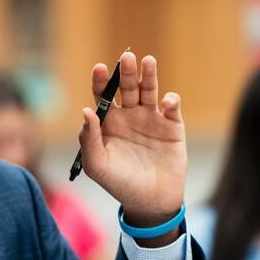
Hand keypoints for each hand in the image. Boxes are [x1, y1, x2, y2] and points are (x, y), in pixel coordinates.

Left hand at [79, 52, 185, 226]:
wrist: (150, 202)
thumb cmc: (119, 183)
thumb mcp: (97, 165)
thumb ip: (89, 139)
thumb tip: (86, 111)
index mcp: (109, 122)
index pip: (103, 95)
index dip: (100, 80)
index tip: (99, 68)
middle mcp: (130, 116)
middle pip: (127, 87)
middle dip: (126, 72)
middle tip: (125, 57)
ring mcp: (152, 119)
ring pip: (149, 90)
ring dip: (148, 76)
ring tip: (147, 61)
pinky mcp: (173, 126)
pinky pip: (171, 108)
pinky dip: (170, 101)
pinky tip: (166, 101)